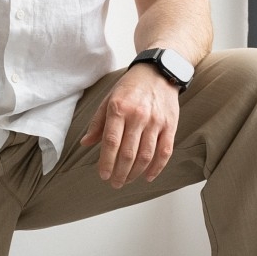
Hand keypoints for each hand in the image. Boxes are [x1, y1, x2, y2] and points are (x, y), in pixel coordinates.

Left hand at [80, 62, 179, 187]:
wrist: (158, 72)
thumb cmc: (130, 87)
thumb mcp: (109, 99)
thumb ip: (97, 122)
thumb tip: (85, 143)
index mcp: (119, 108)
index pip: (111, 142)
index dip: (106, 162)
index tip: (103, 175)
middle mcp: (138, 116)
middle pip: (128, 153)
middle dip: (120, 172)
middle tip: (114, 183)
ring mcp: (156, 121)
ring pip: (146, 155)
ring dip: (135, 173)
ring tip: (127, 180)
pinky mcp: (170, 125)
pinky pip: (165, 152)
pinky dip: (157, 168)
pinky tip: (148, 176)